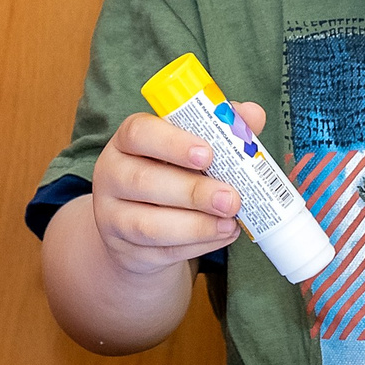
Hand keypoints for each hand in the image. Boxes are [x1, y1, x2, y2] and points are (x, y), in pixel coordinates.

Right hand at [88, 101, 265, 277]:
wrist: (141, 226)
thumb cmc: (172, 173)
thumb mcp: (190, 149)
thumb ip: (221, 129)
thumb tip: (252, 114)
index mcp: (127, 140)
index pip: (138, 133)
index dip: (172, 142)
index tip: (207, 154)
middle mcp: (112, 174)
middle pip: (144, 181)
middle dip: (193, 191)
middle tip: (231, 198)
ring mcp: (112, 215)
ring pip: (149, 224)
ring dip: (196, 225)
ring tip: (230, 221)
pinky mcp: (126, 249)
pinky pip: (162, 250)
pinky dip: (197, 245)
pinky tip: (223, 234)